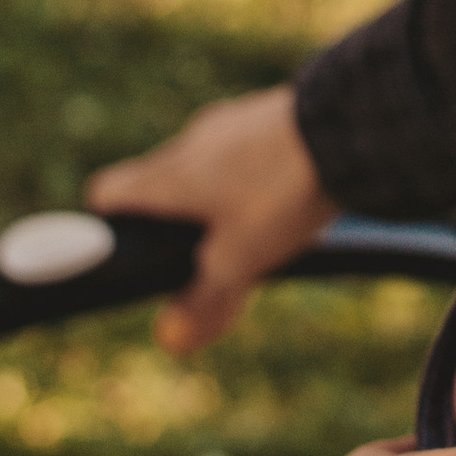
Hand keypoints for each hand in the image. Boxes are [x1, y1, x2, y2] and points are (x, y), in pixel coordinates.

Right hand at [85, 84, 333, 353]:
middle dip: (171, 218)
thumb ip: (205, 300)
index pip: (107, 193)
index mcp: (167, 176)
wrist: (348, 124)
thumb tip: (170, 340)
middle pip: (157, 181)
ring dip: (215, 195)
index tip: (126, 251)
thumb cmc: (283, 191)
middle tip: (200, 256)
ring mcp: (230, 123)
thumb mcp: (242, 258)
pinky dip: (252, 174)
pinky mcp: (267, 115)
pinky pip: (244, 149)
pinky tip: (285, 196)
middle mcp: (189, 142)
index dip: (108, 225)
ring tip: (254, 228)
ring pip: (204, 164)